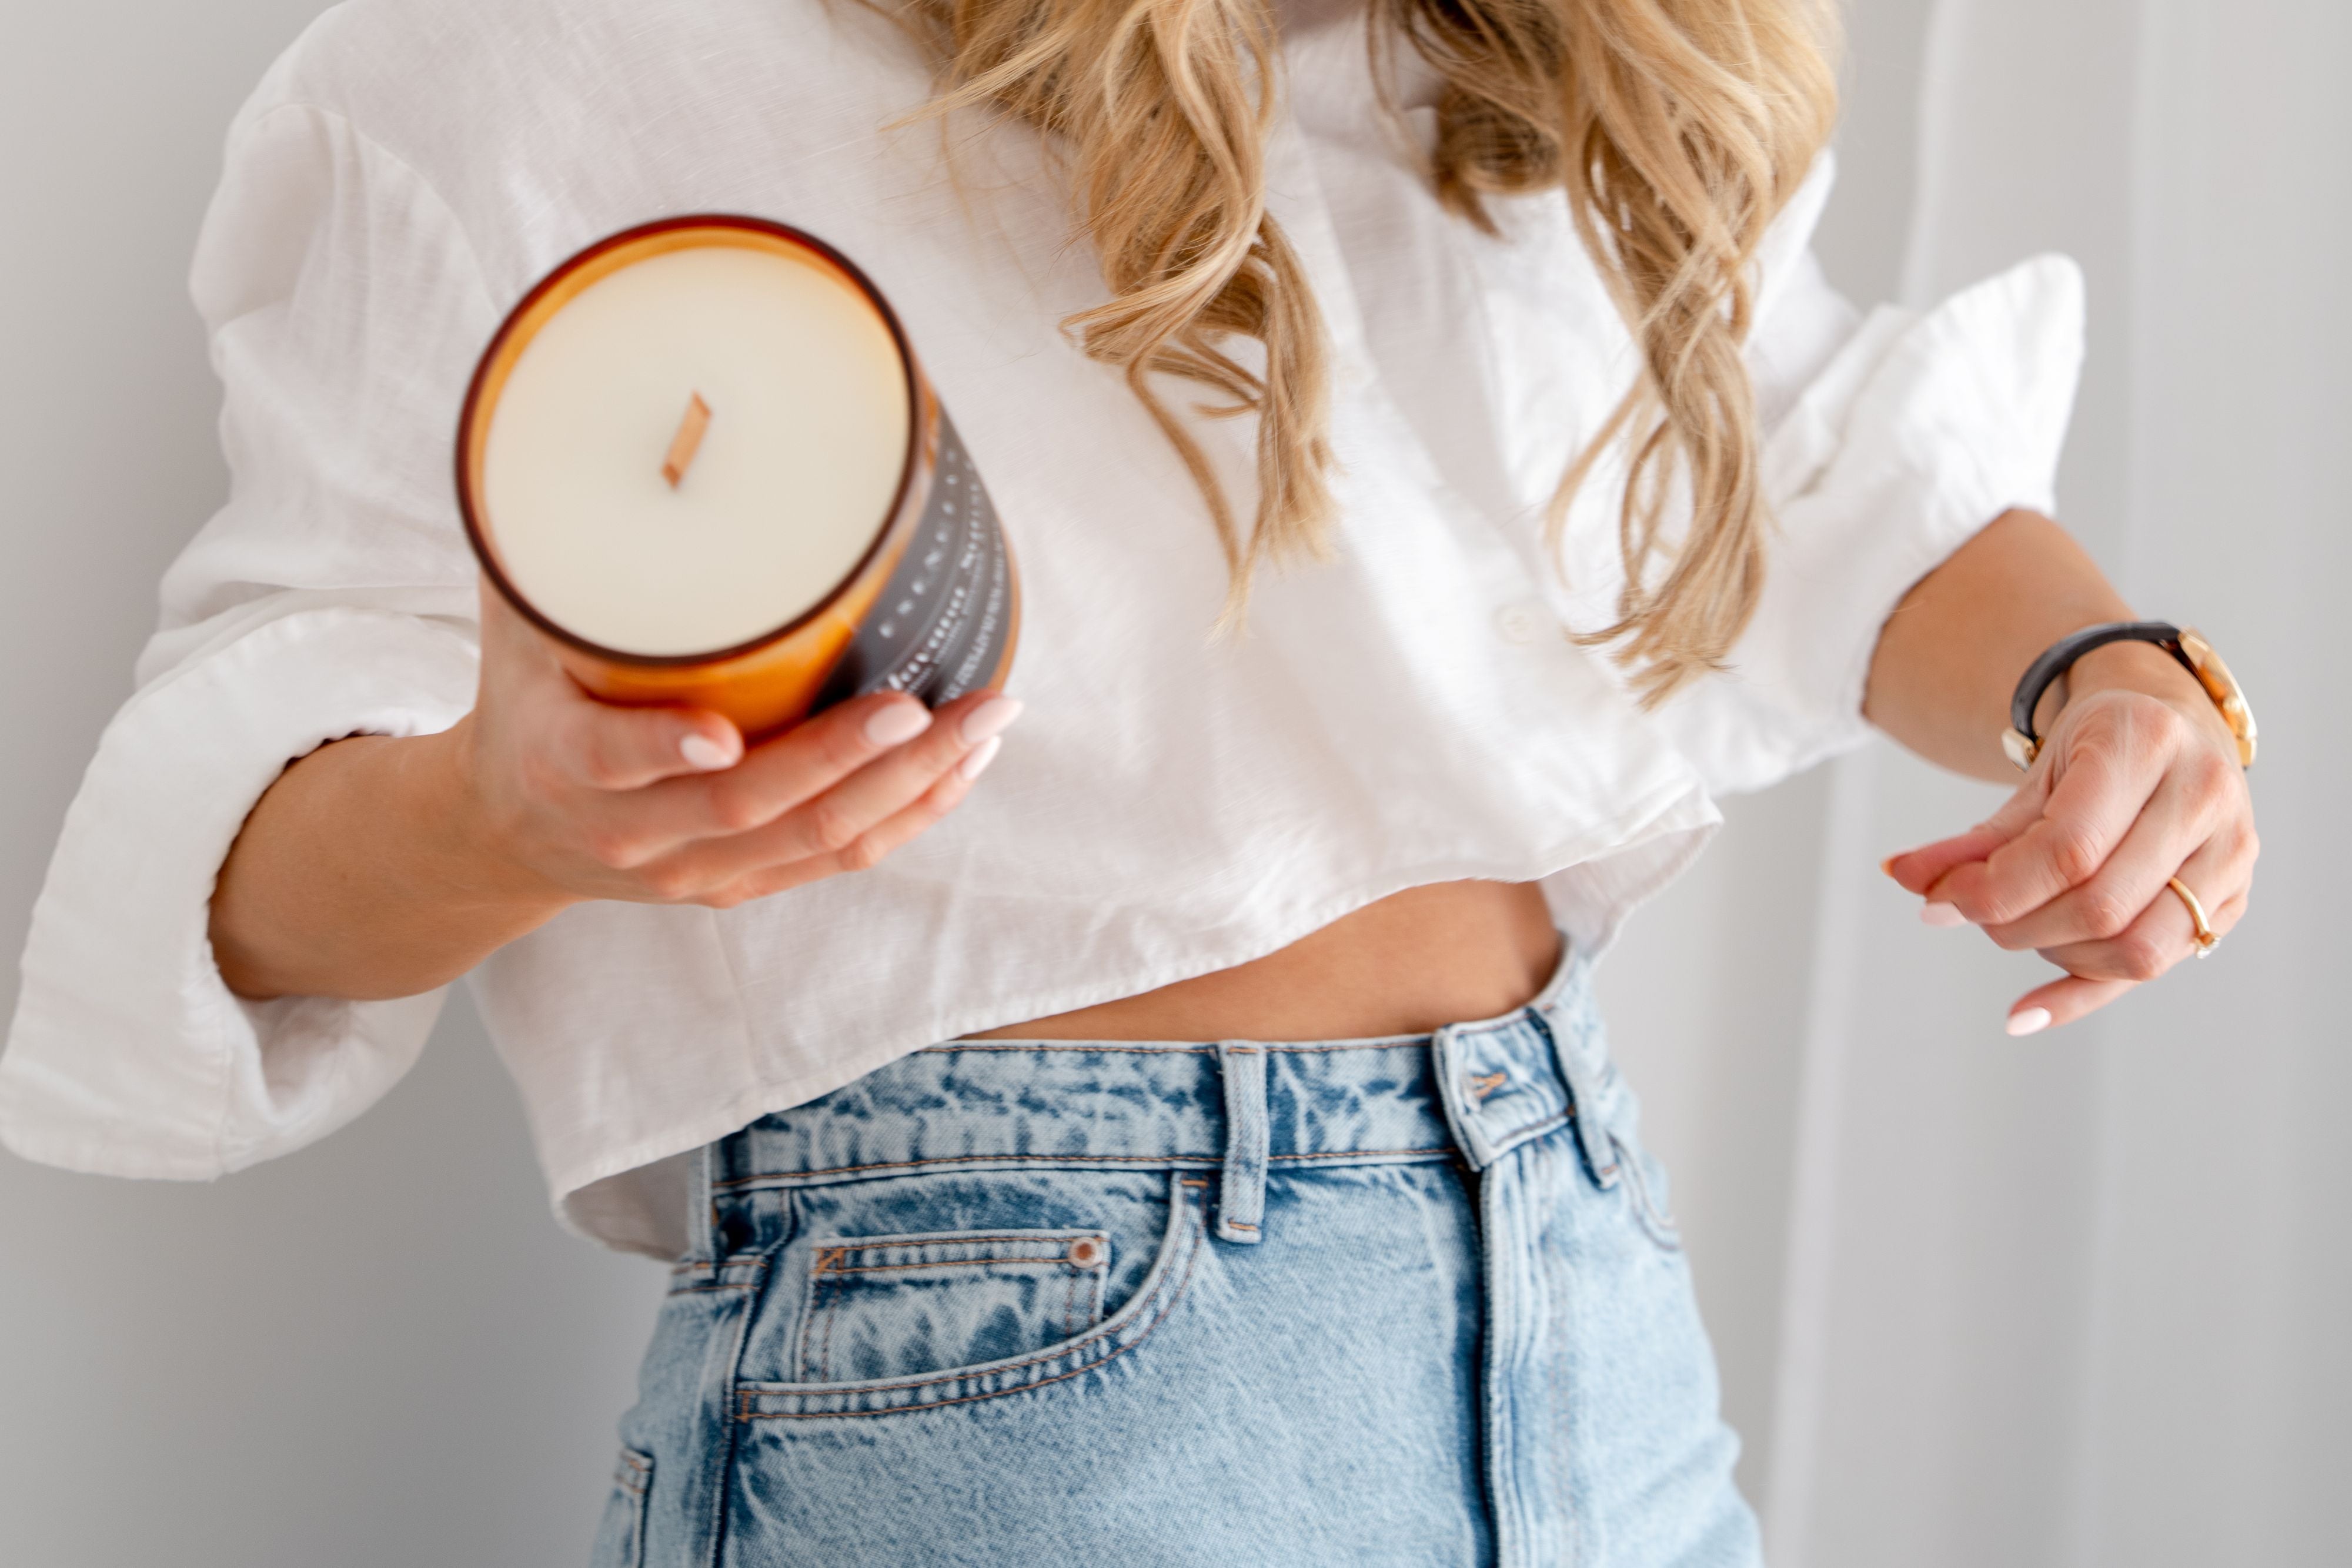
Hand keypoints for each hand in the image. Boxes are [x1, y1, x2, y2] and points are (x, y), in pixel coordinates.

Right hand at [457, 581, 1019, 911]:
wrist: (507, 830)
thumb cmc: (526, 697)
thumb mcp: (517, 626)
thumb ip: (554, 548)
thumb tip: (593, 420)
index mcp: (562, 762)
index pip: (610, 759)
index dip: (665, 748)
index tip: (722, 732)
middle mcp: (631, 830)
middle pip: (751, 806)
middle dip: (849, 756)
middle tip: (928, 701)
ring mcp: (692, 868)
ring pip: (816, 841)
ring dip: (909, 784)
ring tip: (983, 720)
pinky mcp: (740, 884)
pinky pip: (839, 858)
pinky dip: (911, 812)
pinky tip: (965, 762)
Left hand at [1881, 649, 2256, 1034]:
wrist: (2170, 727)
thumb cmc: (2096, 750)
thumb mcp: (2034, 778)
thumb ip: (1974, 837)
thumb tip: (1899, 876)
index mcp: (2149, 745)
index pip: (2067, 849)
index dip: (1993, 889)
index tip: (1934, 898)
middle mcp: (2204, 797)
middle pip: (2101, 905)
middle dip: (2016, 924)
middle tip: (1971, 913)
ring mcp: (2230, 853)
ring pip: (2137, 948)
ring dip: (2053, 955)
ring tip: (2016, 924)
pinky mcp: (2232, 900)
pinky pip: (2154, 969)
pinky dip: (2080, 996)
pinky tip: (2022, 1014)